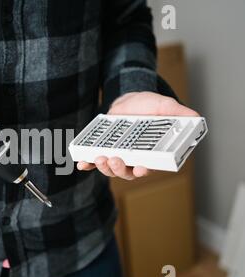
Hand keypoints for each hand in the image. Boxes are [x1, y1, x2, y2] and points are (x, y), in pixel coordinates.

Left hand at [77, 92, 198, 179]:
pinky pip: (94, 161)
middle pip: (127, 172)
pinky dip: (88, 164)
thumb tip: (196, 118)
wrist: (128, 101)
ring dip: (105, 167)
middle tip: (115, 160)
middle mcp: (134, 158)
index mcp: (150, 153)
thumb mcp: (165, 107)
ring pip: (111, 169)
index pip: (149, 166)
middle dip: (120, 169)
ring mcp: (118, 155)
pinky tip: (82, 164)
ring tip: (101, 158)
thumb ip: (178, 113)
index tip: (142, 168)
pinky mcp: (103, 150)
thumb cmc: (149, 107)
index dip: (145, 170)